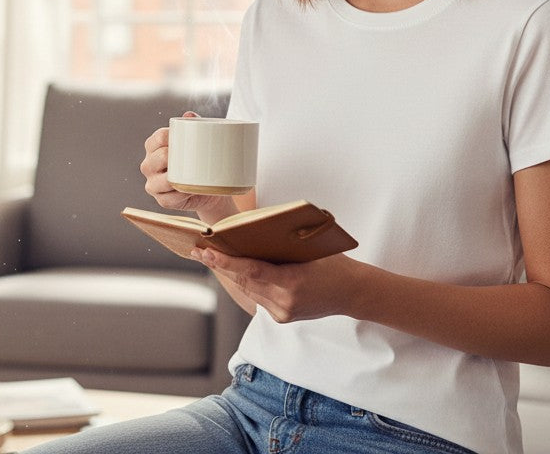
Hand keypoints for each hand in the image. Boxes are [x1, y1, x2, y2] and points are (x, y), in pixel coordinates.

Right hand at [139, 111, 236, 218]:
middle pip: (160, 156)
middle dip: (175, 157)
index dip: (171, 136)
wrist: (209, 188)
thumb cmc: (199, 161)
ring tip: (190, 175)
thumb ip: (194, 125)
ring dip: (176, 178)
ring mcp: (153, 184)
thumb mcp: (197, 143)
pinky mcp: (161, 200)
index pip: (158, 138)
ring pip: (161, 180)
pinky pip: (168, 198)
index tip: (188, 138)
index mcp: (153, 147)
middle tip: (193, 157)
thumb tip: (189, 115)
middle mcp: (148, 165)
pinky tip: (187, 190)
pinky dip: (179, 195)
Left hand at [190, 248, 365, 322]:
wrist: (352, 292)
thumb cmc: (333, 263)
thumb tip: (251, 232)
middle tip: (198, 249)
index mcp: (292, 282)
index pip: (251, 271)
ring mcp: (282, 312)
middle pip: (244, 280)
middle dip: (220, 265)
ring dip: (230, 273)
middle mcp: (284, 301)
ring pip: (248, 289)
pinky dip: (247, 282)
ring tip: (209, 256)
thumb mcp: (309, 249)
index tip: (206, 252)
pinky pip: (258, 297)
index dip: (226, 262)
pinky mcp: (281, 318)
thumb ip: (281, 246)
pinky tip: (234, 270)